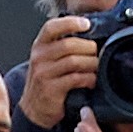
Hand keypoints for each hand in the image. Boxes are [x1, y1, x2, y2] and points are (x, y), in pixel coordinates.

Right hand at [19, 12, 98, 129]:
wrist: (34, 108)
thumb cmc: (47, 81)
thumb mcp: (48, 59)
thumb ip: (63, 45)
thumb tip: (90, 33)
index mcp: (39, 45)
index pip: (52, 27)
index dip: (70, 22)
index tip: (87, 24)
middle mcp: (39, 57)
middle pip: (69, 44)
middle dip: (88, 48)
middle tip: (98, 53)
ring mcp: (43, 74)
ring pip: (74, 62)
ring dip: (91, 64)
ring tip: (97, 67)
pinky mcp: (51, 89)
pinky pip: (75, 79)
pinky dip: (88, 79)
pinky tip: (92, 81)